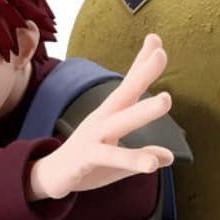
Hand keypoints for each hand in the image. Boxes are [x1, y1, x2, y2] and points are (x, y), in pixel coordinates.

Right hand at [28, 33, 173, 200]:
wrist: (51, 178)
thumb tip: (168, 157)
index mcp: (109, 116)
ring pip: (119, 122)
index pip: (128, 86)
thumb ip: (142, 153)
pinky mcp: (85, 158)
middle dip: (142, 74)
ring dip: (142, 110)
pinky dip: (131, 159)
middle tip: (161, 55)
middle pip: (123, 94)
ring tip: (166, 100)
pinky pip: (110, 157)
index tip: (156, 40)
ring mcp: (92, 138)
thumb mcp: (118, 158)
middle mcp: (101, 121)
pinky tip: (153, 165)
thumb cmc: (86, 163)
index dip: (141, 65)